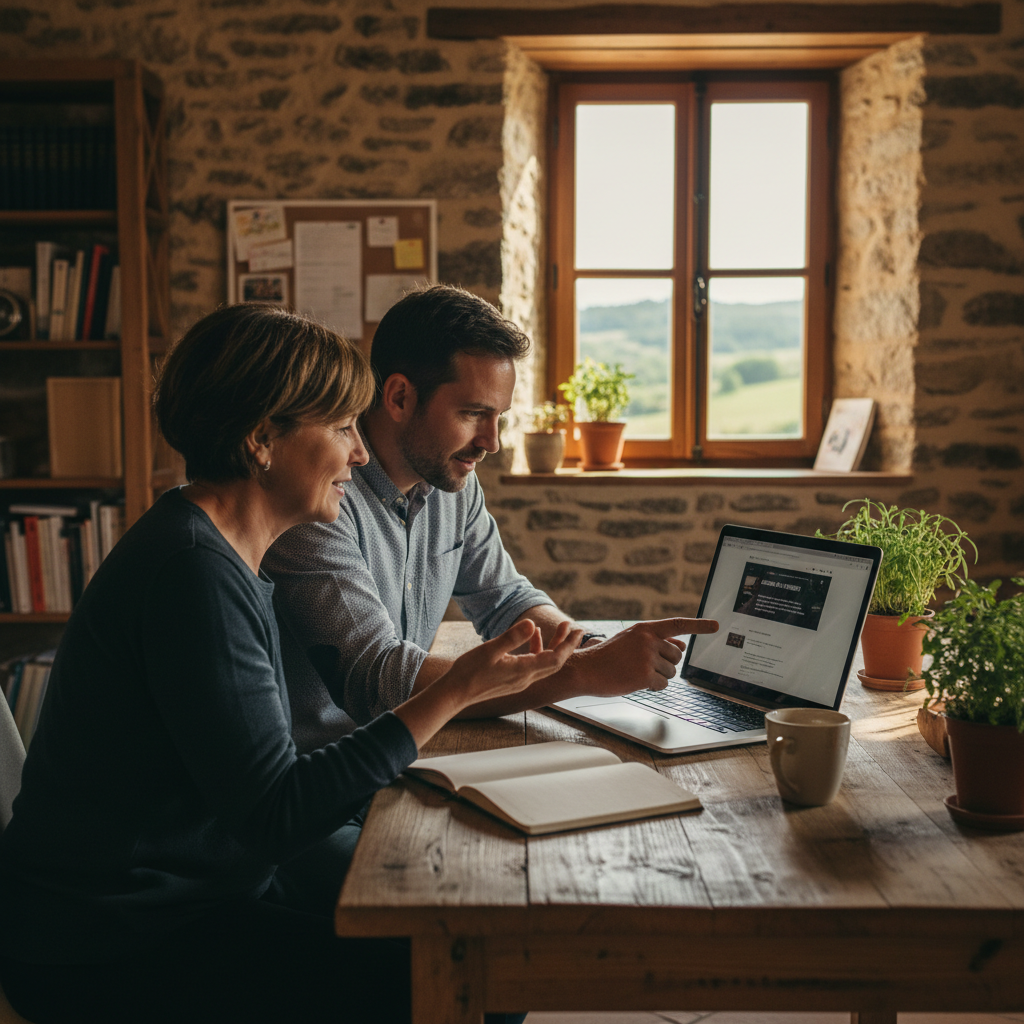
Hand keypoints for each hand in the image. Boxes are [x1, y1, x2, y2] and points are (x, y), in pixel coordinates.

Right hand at [443, 619, 582, 708]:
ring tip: (560, 628)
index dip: (569, 645)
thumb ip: (513, 637)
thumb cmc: (470, 671)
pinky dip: (537, 650)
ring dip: (553, 646)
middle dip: (567, 645)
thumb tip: (532, 623)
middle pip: (555, 662)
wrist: (455, 693)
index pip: (555, 659)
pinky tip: (531, 635)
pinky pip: (533, 665)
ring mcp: (519, 682)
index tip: (578, 630)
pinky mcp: (512, 681)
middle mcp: (525, 679)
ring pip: (544, 663)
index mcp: (523, 671)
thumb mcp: (491, 650)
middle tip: (576, 628)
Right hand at [570, 617, 718, 694]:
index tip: (716, 626)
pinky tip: (636, 682)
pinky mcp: (645, 675)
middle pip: (676, 657)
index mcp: (645, 629)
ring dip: (659, 676)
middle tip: (643, 665)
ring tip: (636, 672)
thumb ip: (657, 641)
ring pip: (671, 672)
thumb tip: (681, 646)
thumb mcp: (632, 641)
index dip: (699, 625)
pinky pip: (663, 685)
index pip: (678, 625)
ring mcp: (647, 658)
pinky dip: (653, 687)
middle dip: (665, 664)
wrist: (586, 669)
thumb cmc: (608, 656)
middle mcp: (648, 640)